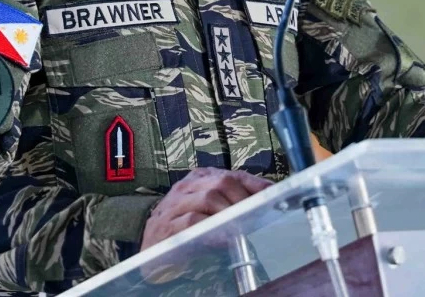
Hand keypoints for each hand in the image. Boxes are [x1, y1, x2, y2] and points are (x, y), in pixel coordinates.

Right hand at [141, 168, 272, 250]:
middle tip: (258, 214)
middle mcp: (187, 186)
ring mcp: (175, 205)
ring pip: (209, 197)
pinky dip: (212, 228)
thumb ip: (231, 203)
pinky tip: (224, 237)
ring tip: (243, 224)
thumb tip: (266, 203)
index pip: (234, 174)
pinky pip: (193, 222)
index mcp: (200, 178)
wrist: (150, 250)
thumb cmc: (184, 228)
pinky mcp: (167, 226)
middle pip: (222, 182)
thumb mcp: (209, 211)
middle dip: (243, 199)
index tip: (274, 196)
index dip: (255, 185)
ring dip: (230, 212)